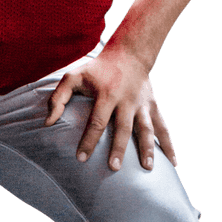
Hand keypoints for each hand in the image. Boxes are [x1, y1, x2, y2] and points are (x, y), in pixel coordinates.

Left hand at [44, 46, 176, 170]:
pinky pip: (163, 128)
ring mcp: (142, 105)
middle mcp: (127, 101)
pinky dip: (169, 145)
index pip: (97, 121)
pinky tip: (173, 163)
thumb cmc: (97, 69)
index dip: (89, 140)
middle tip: (114, 168)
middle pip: (123, 128)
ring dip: (148, 148)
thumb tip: (48, 122)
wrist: (130, 53)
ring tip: (148, 168)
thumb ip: (58, 98)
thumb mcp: (73, 76)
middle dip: (119, 148)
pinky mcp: (153, 107)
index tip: (81, 158)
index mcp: (107, 94)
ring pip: (147, 129)